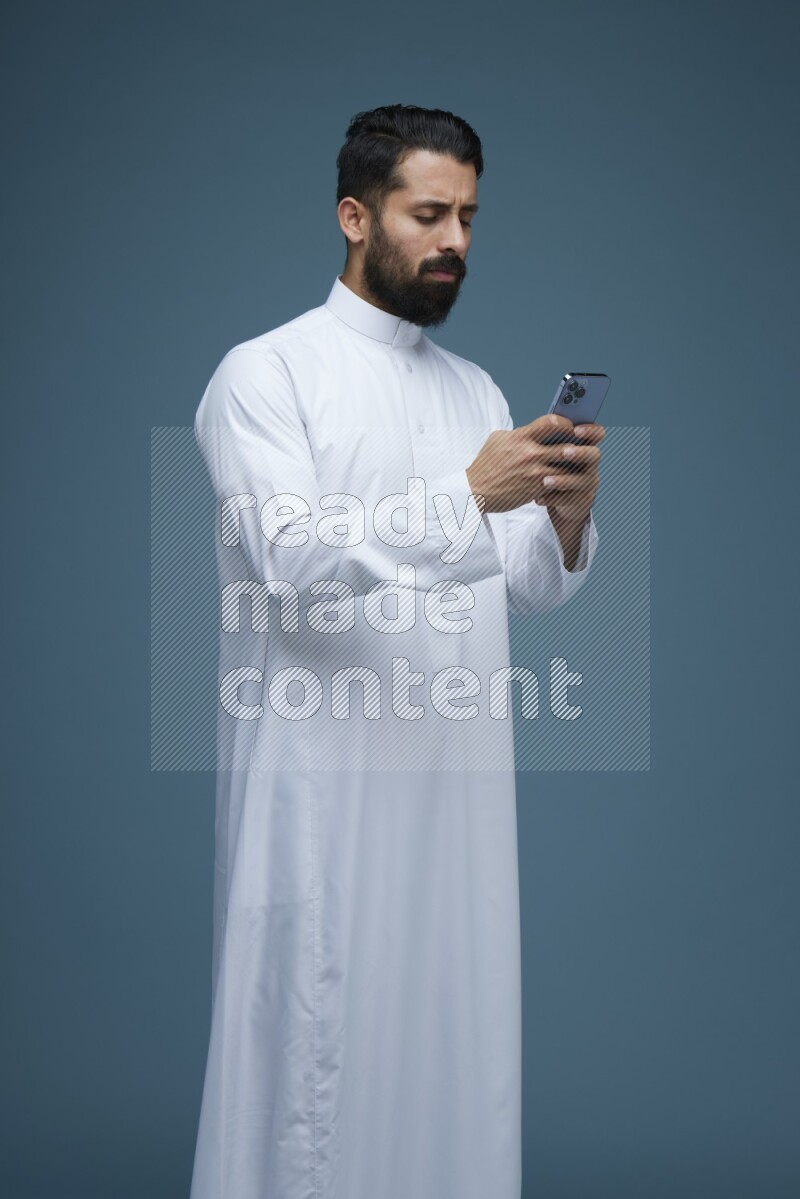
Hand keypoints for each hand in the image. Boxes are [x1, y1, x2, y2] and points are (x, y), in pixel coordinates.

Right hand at [466, 413, 603, 521]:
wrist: (476, 492)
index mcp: (521, 437)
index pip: (552, 422)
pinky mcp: (537, 488)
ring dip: (577, 464)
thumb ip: (519, 433)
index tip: (570, 426)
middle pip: (567, 446)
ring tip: (582, 462)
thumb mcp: (498, 440)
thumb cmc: (486, 464)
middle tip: (585, 445)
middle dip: (579, 445)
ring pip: (568, 466)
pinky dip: (567, 480)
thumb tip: (535, 429)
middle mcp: (530, 453)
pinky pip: (560, 482)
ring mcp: (535, 472)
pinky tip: (571, 478)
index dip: (566, 422)